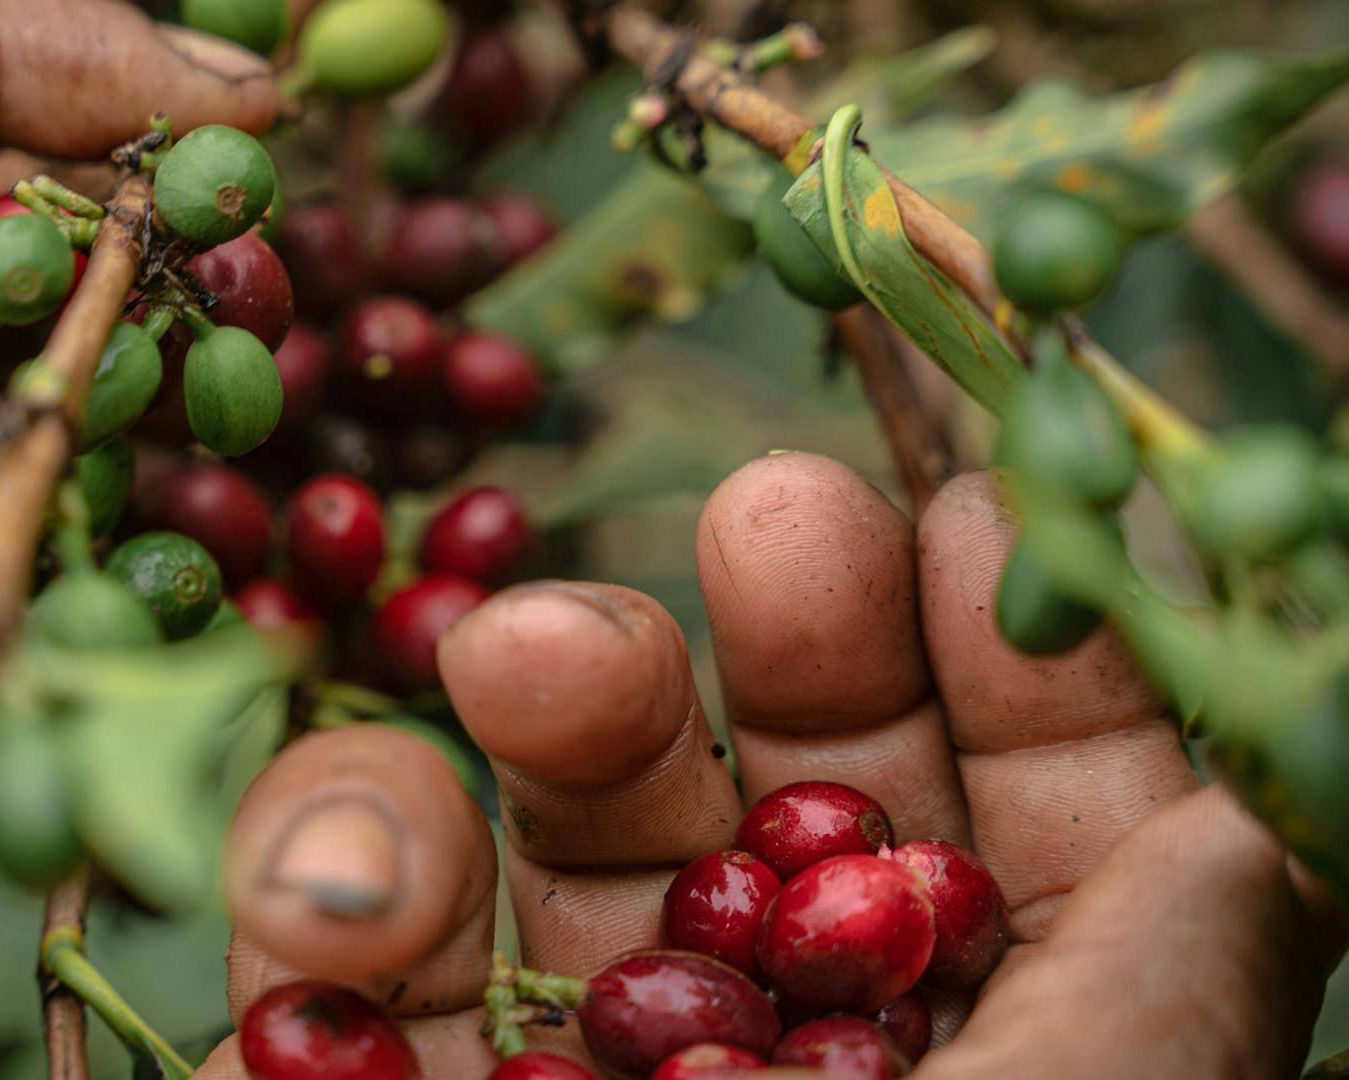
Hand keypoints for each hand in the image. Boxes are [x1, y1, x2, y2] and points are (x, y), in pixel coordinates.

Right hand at [197, 454, 1343, 1077]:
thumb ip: (1191, 978)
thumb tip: (1263, 772)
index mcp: (1002, 1078)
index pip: (1041, 845)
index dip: (1030, 673)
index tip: (991, 529)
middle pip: (808, 802)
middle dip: (803, 638)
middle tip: (783, 518)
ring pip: (570, 840)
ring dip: (548, 715)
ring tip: (511, 656)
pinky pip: (341, 962)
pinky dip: (323, 887)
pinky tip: (334, 908)